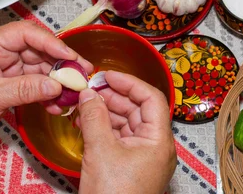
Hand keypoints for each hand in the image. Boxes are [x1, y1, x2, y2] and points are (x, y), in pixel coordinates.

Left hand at [0, 21, 91, 147]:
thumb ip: (24, 89)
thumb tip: (55, 85)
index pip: (27, 34)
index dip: (52, 43)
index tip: (70, 56)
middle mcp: (0, 54)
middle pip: (38, 51)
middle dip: (61, 63)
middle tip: (82, 74)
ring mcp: (5, 71)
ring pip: (39, 70)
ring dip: (56, 82)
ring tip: (73, 94)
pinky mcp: (8, 88)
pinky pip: (34, 87)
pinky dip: (46, 95)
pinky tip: (56, 105)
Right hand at [77, 71, 176, 193]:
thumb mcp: (100, 151)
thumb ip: (94, 117)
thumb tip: (88, 93)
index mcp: (158, 141)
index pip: (151, 98)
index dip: (129, 82)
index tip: (108, 75)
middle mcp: (155, 147)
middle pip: (137, 110)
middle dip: (113, 97)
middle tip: (91, 87)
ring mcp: (143, 158)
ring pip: (126, 124)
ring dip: (105, 112)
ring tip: (84, 105)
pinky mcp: (130, 167)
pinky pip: (119, 139)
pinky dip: (103, 129)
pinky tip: (85, 123)